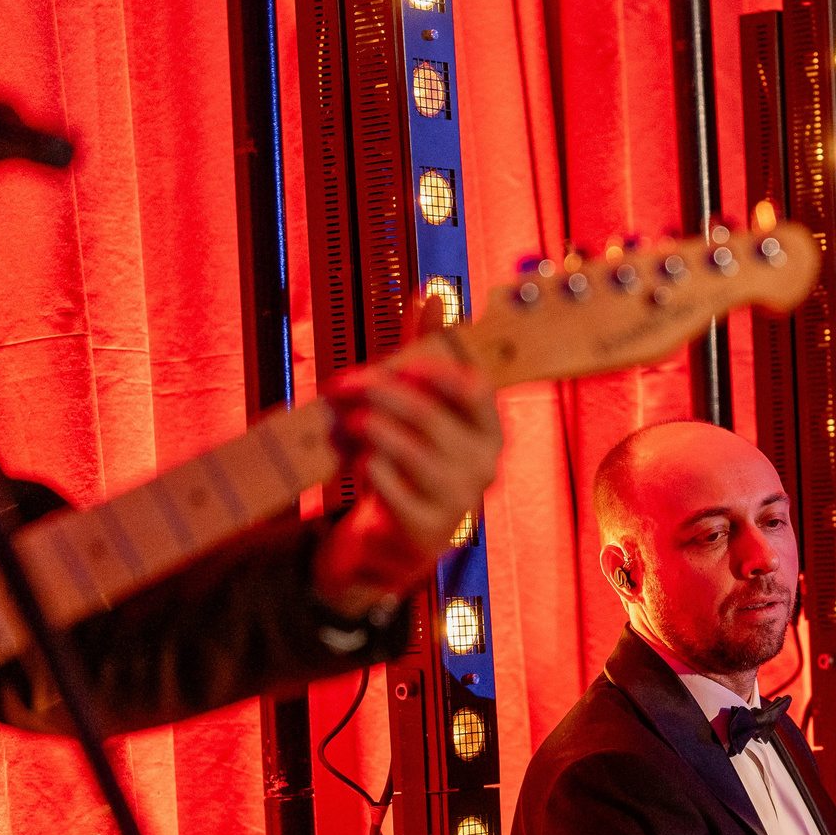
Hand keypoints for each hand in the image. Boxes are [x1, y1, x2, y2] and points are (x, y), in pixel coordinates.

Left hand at [313, 350, 500, 618]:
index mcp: (490, 433)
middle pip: (426, 413)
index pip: (474, 388)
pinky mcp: (425, 526)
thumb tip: (431, 296)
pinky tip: (361, 462)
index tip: (396, 362)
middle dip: (378, 391)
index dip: (431, 369)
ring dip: (367, 427)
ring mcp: (457, 499)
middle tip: (345, 383)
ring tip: (351, 422)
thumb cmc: (413, 463)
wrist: (399, 538)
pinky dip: (366, 464)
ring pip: (402, 446)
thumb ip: (427, 354)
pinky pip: (385, 480)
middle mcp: (483, 466)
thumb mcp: (425, 410)